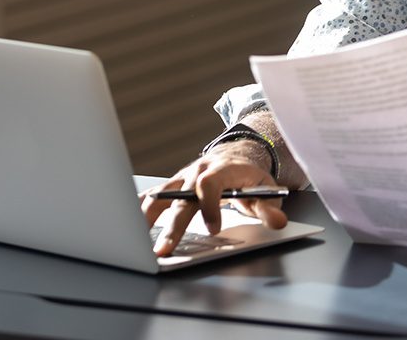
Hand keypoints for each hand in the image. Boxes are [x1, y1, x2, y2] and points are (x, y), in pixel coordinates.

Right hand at [139, 146, 287, 256]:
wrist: (237, 156)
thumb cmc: (250, 178)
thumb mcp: (266, 191)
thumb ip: (270, 209)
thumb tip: (278, 223)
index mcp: (222, 170)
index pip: (210, 183)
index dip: (209, 205)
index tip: (214, 229)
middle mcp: (198, 171)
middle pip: (182, 197)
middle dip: (173, 225)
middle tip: (164, 249)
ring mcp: (183, 178)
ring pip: (162, 196)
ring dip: (148, 219)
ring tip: (135, 241)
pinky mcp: (173, 186)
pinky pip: (153, 196)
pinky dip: (140, 209)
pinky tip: (129, 226)